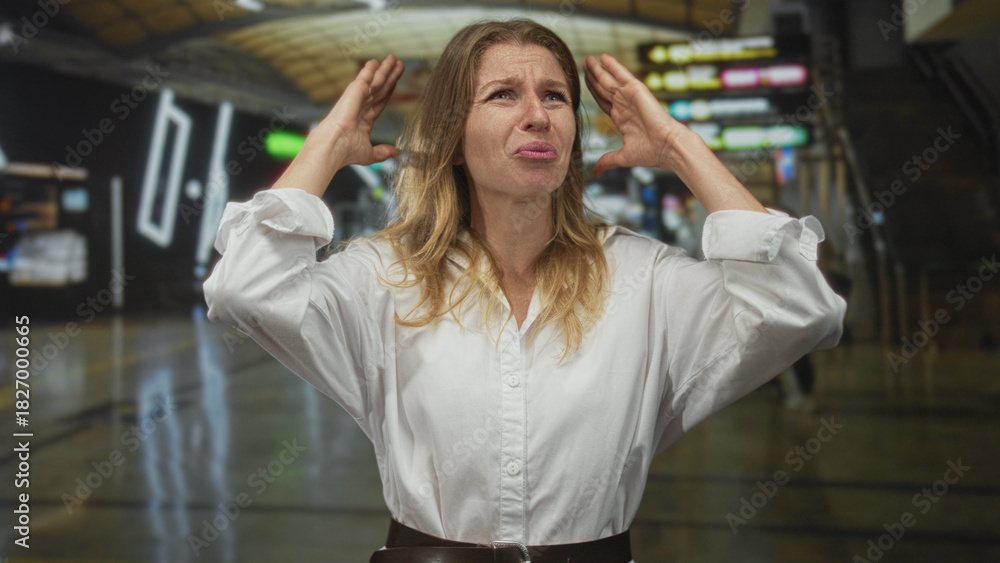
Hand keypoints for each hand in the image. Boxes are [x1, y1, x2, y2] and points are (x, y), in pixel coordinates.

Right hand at [319, 55, 405, 166]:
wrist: (334, 147)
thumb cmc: (346, 152)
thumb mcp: (370, 154)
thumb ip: (382, 152)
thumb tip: (395, 152)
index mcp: (364, 120)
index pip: (380, 101)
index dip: (389, 91)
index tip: (396, 82)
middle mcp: (361, 107)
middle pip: (380, 88)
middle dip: (390, 76)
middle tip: (399, 64)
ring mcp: (357, 98)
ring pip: (376, 81)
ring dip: (385, 69)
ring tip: (394, 58)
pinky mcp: (354, 92)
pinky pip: (365, 77)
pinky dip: (370, 69)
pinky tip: (376, 61)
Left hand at [583, 54, 684, 176]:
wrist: (667, 147)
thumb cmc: (651, 152)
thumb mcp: (622, 157)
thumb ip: (607, 161)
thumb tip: (594, 172)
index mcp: (622, 118)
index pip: (603, 101)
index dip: (593, 92)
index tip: (583, 83)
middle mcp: (625, 105)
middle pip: (604, 88)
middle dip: (593, 77)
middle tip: (583, 65)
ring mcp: (630, 97)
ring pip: (609, 80)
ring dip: (598, 69)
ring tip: (587, 59)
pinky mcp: (637, 91)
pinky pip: (622, 75)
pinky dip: (613, 65)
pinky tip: (604, 57)